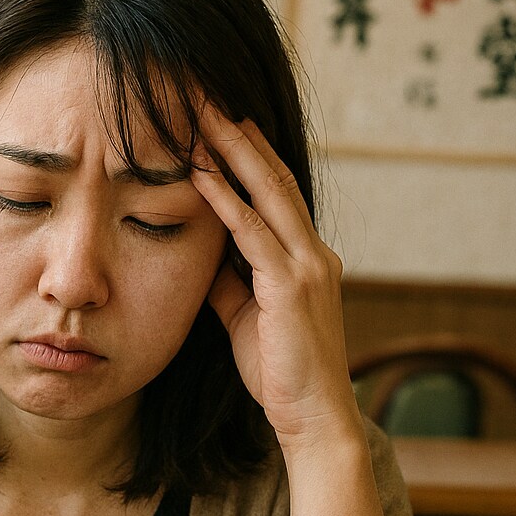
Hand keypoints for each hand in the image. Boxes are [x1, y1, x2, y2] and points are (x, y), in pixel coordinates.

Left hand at [191, 110, 360, 458]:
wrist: (314, 419)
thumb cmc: (281, 375)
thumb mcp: (246, 319)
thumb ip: (230, 283)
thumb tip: (205, 256)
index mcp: (308, 259)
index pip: (276, 192)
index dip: (248, 154)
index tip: (218, 121)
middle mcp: (314, 253)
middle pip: (274, 177)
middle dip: (239, 135)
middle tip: (207, 95)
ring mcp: (308, 267)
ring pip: (268, 192)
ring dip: (231, 151)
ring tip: (200, 115)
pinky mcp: (292, 287)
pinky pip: (253, 232)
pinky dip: (226, 199)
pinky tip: (201, 172)